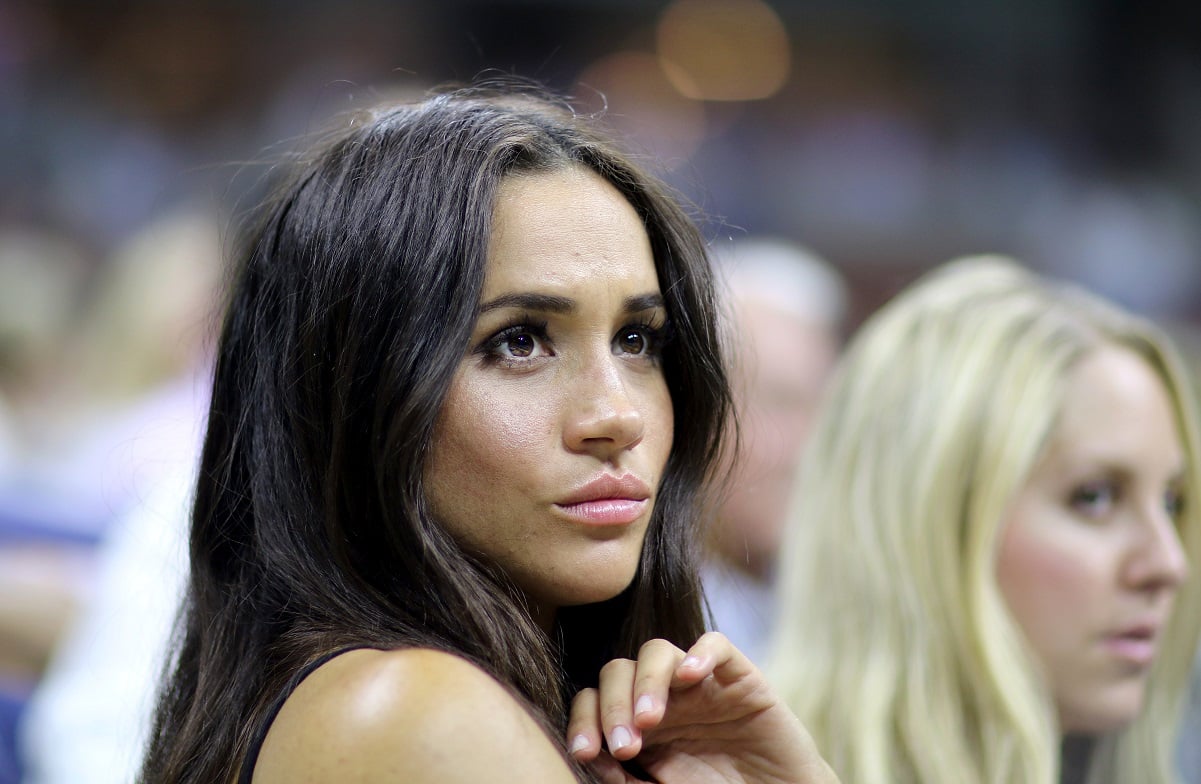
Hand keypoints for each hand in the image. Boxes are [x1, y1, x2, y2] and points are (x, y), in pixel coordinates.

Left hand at [566, 632, 838, 783]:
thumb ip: (624, 780)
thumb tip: (591, 757)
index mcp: (636, 724)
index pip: (593, 700)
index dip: (583, 721)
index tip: (585, 753)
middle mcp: (663, 697)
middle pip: (618, 671)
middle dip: (612, 706)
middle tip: (622, 746)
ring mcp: (699, 684)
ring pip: (657, 651)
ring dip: (646, 682)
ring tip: (648, 720)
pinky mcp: (740, 678)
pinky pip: (717, 645)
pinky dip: (701, 652)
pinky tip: (690, 676)